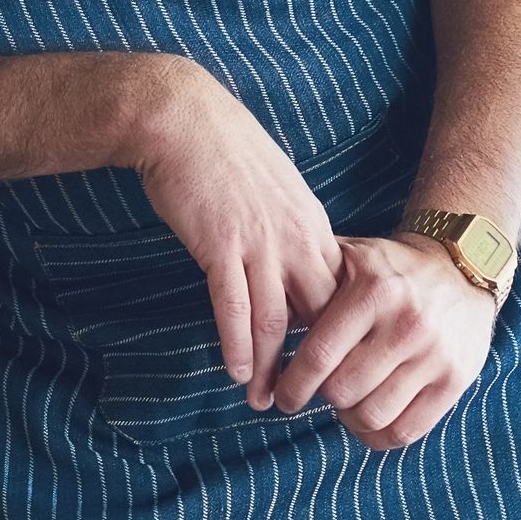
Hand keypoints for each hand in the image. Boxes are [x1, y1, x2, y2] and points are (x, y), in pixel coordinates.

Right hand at [124, 60, 340, 394]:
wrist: (181, 118)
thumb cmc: (223, 149)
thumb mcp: (275, 188)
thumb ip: (289, 229)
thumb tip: (291, 265)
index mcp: (313, 225)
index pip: (339, 294)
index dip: (336, 335)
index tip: (327, 367)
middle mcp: (296, 238)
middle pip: (319, 316)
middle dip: (314, 364)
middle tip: (305, 401)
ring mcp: (259, 243)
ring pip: (277, 322)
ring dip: (272, 368)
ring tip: (267, 402)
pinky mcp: (219, 246)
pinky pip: (234, 307)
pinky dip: (237, 344)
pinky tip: (237, 372)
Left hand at [269, 231, 497, 448]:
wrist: (464, 267)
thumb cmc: (393, 268)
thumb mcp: (353, 258)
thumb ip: (312, 283)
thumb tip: (262, 319)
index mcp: (374, 292)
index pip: (319, 355)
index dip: (292, 385)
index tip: (282, 395)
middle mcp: (406, 324)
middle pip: (342, 390)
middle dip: (320, 398)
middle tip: (316, 393)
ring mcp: (434, 355)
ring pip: (373, 415)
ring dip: (348, 419)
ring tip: (345, 404)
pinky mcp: (456, 380)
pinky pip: (408, 430)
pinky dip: (379, 436)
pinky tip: (368, 422)